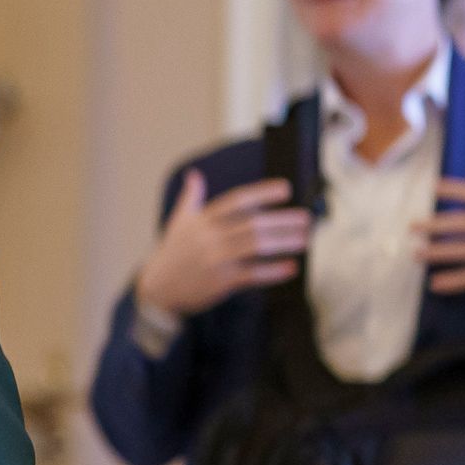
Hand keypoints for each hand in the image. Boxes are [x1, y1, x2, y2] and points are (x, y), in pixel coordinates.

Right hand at [133, 171, 307, 321]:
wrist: (158, 289)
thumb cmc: (172, 254)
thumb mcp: (178, 223)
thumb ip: (190, 198)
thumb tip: (194, 175)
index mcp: (203, 220)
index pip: (237, 201)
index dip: (262, 193)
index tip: (285, 189)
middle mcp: (210, 237)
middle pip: (252, 224)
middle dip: (282, 220)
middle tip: (306, 218)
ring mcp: (216, 260)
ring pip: (256, 247)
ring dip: (283, 242)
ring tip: (304, 239)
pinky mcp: (221, 281)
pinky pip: (252, 275)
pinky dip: (273, 271)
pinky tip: (290, 267)